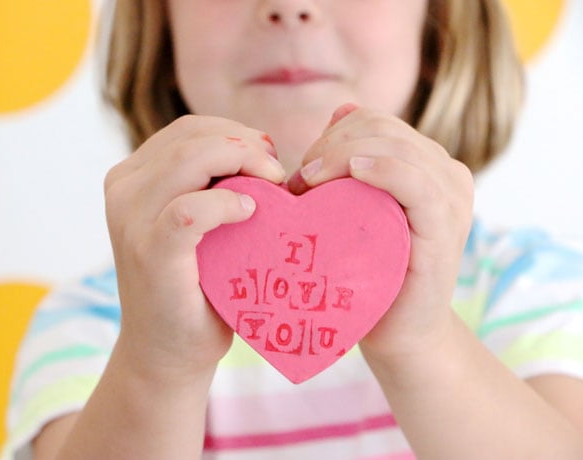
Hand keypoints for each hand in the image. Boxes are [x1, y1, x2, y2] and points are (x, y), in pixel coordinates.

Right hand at [104, 115, 285, 382]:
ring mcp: (130, 220)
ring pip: (189, 159)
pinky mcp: (149, 252)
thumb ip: (213, 183)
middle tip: (278, 175)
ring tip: (271, 191)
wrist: (165, 352)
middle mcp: (123, 190)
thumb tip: (267, 150)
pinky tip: (249, 212)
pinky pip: (190, 209)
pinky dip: (225, 204)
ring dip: (242, 165)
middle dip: (246, 146)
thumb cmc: (194, 286)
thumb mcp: (197, 224)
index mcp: (132, 177)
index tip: (270, 160)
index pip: (189, 130)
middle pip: (191, 137)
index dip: (236, 134)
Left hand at [288, 104, 473, 358]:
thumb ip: (353, 162)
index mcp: (425, 163)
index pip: (373, 121)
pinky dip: (382, 168)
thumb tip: (341, 110)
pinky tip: (354, 172)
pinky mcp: (446, 226)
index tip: (301, 174)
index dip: (330, 137)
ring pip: (394, 145)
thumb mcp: (356, 209)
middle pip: (380, 127)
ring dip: (341, 156)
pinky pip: (416, 180)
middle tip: (300, 184)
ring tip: (309, 186)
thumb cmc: (369, 272)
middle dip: (330, 147)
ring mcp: (451, 196)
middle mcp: (445, 172)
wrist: (397, 331)